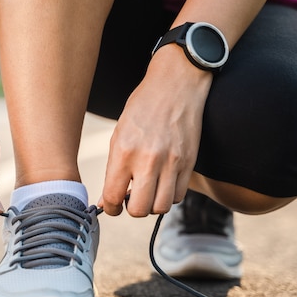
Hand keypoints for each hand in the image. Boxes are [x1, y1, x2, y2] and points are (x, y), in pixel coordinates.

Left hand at [99, 45, 212, 216]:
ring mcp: (172, 162)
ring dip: (152, 204)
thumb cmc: (143, 109)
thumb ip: (113, 170)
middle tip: (130, 198)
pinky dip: (169, 195)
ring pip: (162, 207)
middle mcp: (148, 159)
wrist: (176, 86)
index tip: (112, 206)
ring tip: (148, 190)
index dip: (111, 208)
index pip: (113, 196)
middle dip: (132, 209)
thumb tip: (107, 201)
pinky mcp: (189, 163)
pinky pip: (179, 195)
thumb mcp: (119, 135)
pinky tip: (163, 182)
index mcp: (124, 151)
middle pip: (139, 209)